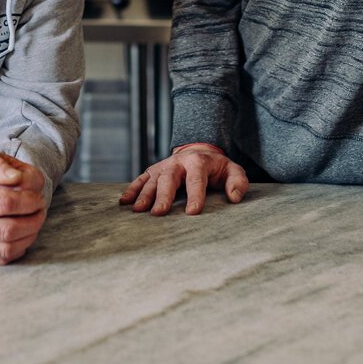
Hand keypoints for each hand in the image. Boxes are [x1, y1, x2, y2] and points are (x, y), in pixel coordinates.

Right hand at [0, 132, 46, 264]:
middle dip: (33, 219)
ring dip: (29, 235)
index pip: (4, 203)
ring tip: (35, 220)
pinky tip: (23, 233)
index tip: (38, 195)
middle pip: (8, 230)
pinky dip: (18, 248)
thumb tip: (17, 177)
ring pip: (6, 248)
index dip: (28, 200)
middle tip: (41, 208)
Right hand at [118, 143, 248, 215]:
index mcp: (199, 162)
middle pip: (169, 178)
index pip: (196, 179)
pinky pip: (141, 179)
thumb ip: (237, 182)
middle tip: (158, 213)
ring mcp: (164, 166)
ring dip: (144, 194)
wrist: (199, 150)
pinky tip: (125, 201)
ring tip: (138, 210)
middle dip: (163, 195)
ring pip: (153, 179)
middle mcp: (179, 162)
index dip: (195, 195)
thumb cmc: (217, 167)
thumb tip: (234, 198)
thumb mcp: (232, 170)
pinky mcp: (154, 170)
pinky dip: (132, 189)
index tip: (192, 212)